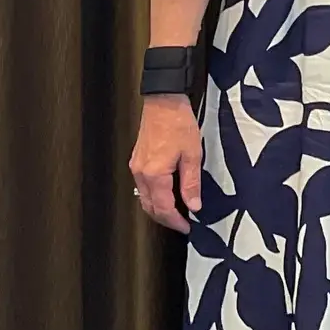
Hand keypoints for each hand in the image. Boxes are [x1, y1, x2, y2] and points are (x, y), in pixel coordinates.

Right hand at [129, 94, 204, 234]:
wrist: (163, 101)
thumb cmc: (179, 124)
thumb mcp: (192, 154)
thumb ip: (191, 183)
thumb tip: (193, 206)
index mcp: (155, 174)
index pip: (163, 208)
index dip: (175, 221)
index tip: (187, 228)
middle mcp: (140, 174)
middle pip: (150, 207)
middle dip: (165, 219)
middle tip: (182, 224)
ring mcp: (136, 167)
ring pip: (144, 198)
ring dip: (158, 209)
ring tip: (176, 213)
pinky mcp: (136, 161)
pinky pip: (142, 187)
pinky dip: (153, 197)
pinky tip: (166, 195)